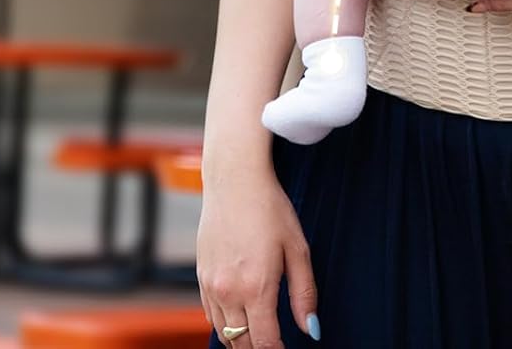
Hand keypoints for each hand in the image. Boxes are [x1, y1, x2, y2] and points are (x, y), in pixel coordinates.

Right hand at [197, 171, 318, 346]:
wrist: (234, 179)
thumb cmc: (269, 207)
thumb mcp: (297, 247)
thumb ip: (304, 292)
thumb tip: (311, 328)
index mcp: (256, 287)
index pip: (264, 343)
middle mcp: (228, 291)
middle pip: (241, 343)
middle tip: (274, 344)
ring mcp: (210, 285)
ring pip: (223, 333)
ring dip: (240, 340)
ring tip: (258, 336)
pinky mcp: (200, 276)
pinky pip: (210, 314)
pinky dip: (224, 324)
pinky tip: (239, 317)